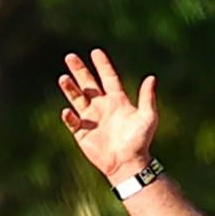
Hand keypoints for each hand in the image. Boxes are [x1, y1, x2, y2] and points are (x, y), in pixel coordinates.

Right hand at [56, 48, 160, 182]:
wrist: (128, 163)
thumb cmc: (140, 141)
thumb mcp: (147, 117)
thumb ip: (147, 98)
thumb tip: (151, 77)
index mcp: (117, 100)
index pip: (108, 78)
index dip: (102, 65)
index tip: (95, 51)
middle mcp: (102, 106)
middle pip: (88, 84)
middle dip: (79, 70)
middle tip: (70, 56)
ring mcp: (91, 119)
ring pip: (77, 99)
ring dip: (70, 89)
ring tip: (63, 78)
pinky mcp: (82, 133)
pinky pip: (72, 122)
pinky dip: (69, 116)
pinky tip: (67, 110)